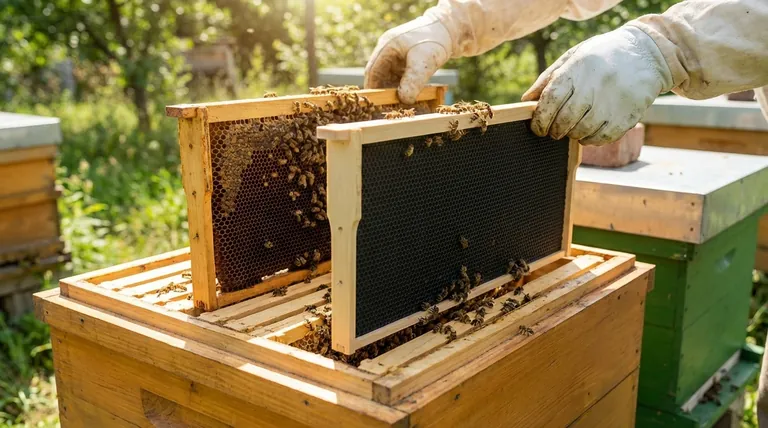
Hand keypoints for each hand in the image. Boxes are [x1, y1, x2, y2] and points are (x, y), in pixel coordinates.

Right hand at [364, 16, 451, 103]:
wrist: (452, 30)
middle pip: (380, 76)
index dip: (372, 90)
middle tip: (390, 109)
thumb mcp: (424, 62)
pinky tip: (410, 97)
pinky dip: (404, 87)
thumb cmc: (436, 41)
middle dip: (384, 93)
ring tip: (401, 106)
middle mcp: (389, 51)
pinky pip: (401, 77)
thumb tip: (403, 99)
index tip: (376, 106)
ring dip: (395, 91)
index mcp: (386, 46)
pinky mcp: (407, 60)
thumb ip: (413, 81)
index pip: (372, 72)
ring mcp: (398, 56)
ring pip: (391, 78)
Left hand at [522, 26, 672, 145]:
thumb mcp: (574, 57)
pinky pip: (601, 138)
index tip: (537, 128)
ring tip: (573, 127)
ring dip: (572, 135)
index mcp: (578, 69)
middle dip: (554, 130)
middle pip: (564, 121)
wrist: (647, 53)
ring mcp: (612, 103)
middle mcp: (594, 86)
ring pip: (582, 132)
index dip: (540, 119)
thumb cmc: (602, 55)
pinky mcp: (627, 116)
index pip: (551, 101)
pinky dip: (591, 140)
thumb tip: (526, 101)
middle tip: (554, 130)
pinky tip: (589, 131)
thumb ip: (548, 78)